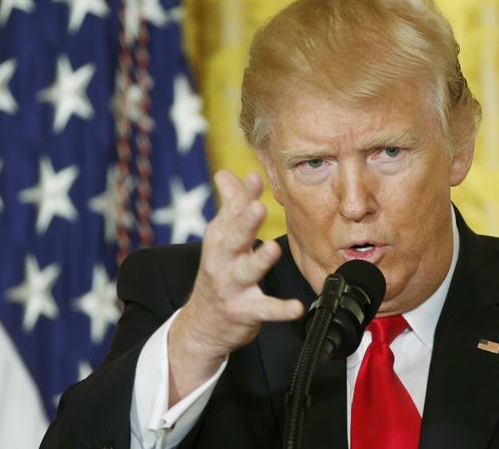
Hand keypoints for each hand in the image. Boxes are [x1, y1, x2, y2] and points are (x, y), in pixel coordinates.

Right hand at [167, 170, 304, 404]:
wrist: (202, 325)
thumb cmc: (218, 273)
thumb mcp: (219, 239)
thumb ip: (229, 205)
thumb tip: (225, 173)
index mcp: (220, 239)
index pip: (232, 213)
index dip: (243, 195)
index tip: (255, 177)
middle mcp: (223, 260)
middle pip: (234, 237)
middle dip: (245, 222)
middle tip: (258, 207)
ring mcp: (232, 286)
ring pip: (247, 271)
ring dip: (259, 260)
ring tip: (273, 248)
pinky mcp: (244, 310)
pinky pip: (264, 309)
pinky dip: (280, 309)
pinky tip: (296, 308)